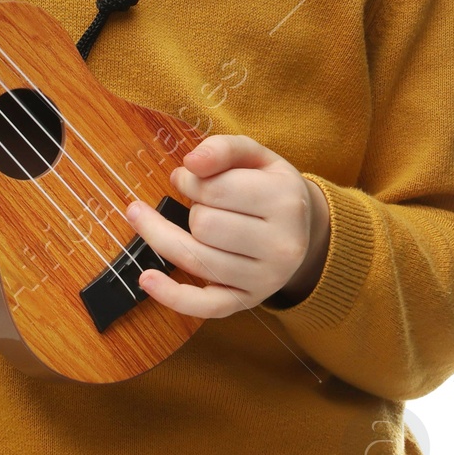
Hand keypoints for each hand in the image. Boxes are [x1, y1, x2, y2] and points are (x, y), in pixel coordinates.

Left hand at [122, 133, 330, 317]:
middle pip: (204, 225)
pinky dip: (171, 295)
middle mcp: (280, 245)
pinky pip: (204, 305)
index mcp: (284, 201)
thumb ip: (224, 148)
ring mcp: (264, 279)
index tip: (187, 175)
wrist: (306, 233)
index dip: (190, 179)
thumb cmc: (271, 187)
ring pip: (197, 259)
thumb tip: (191, 163)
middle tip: (197, 200)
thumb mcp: (257, 156)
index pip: (216, 189)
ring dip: (166, 236)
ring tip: (149, 221)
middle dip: (190, 207)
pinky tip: (147, 279)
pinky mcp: (246, 302)